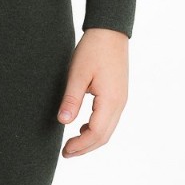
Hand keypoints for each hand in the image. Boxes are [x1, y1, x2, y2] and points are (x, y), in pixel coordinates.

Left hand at [57, 27, 128, 157]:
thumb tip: (63, 122)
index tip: (65, 151)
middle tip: (66, 153)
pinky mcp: (119, 95)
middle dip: (85, 148)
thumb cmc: (93, 49)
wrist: (110, 30)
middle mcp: (120, 103)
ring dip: (91, 140)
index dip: (80, 146)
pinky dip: (96, 129)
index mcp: (111, 100)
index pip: (96, 133)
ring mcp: (121, 99)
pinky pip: (109, 120)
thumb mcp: (78, 74)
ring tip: (72, 144)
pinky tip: (82, 127)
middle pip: (104, 136)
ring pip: (108, 129)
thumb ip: (71, 99)